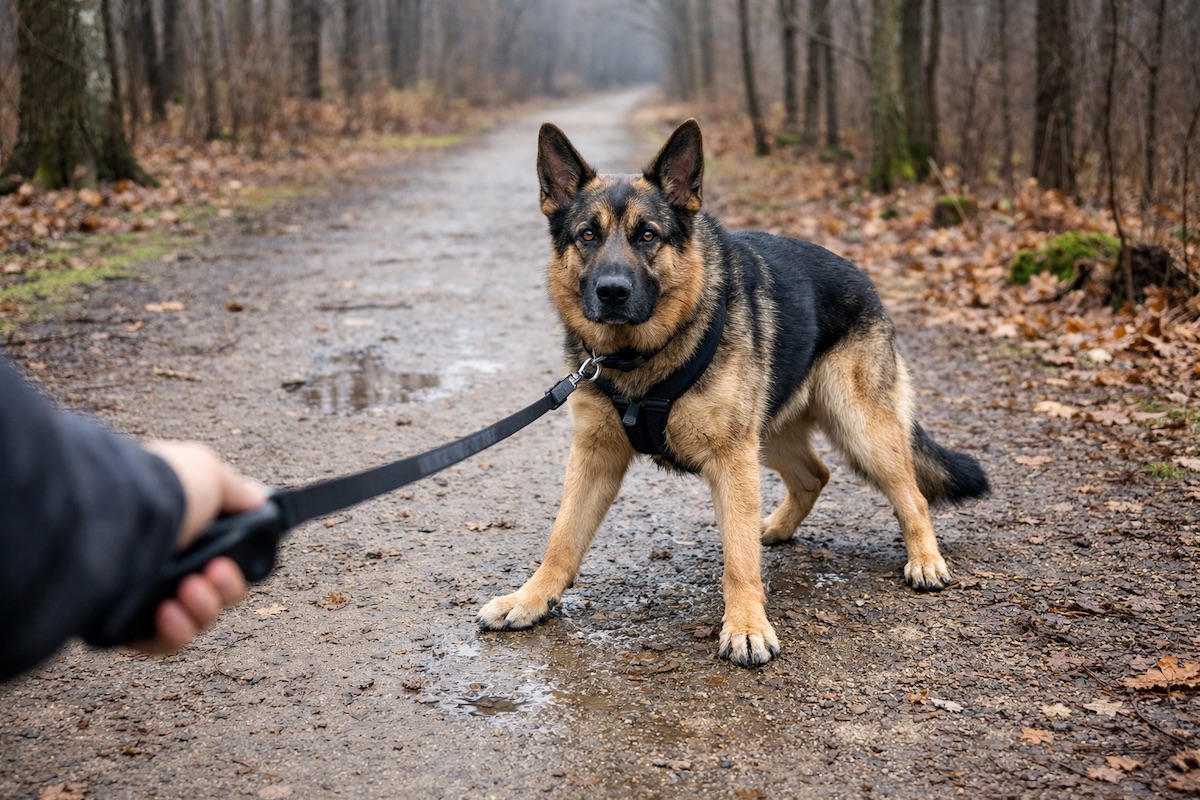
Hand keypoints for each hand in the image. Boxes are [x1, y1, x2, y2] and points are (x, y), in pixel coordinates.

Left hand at [132, 442, 267, 652]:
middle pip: (217, 592)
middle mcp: (164, 560)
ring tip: (188, 589)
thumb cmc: (161, 490)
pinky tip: (167, 611)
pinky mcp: (127, 625)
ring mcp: (145, 594)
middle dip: (226, 586)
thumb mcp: (208, 473)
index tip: (232, 556)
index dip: (237, 564)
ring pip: (197, 619)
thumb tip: (257, 498)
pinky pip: (165, 642)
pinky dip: (176, 631)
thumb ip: (237, 490)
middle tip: (213, 572)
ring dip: (204, 607)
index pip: (223, 557)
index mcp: (183, 528)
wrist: (113, 518)